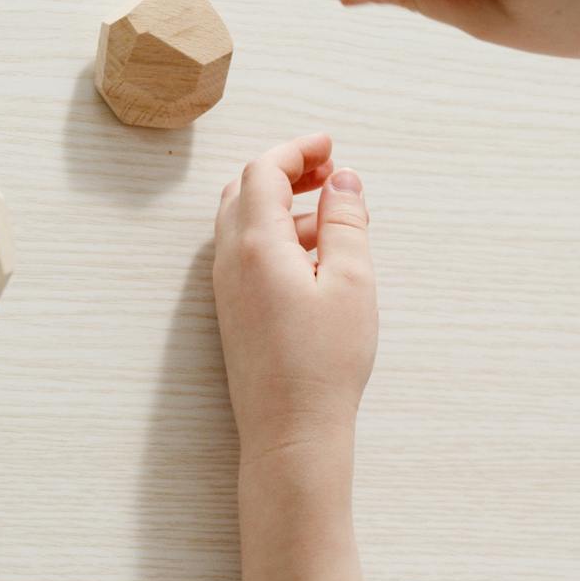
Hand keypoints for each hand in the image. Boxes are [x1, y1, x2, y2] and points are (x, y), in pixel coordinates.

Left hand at [214, 133, 376, 462]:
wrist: (291, 433)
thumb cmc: (325, 362)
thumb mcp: (352, 282)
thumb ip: (345, 222)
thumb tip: (342, 181)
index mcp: (256, 244)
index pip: (264, 172)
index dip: (298, 151)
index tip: (331, 147)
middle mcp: (230, 261)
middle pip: (245, 191)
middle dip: (287, 173)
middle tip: (330, 174)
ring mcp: (227, 289)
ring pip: (244, 223)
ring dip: (284, 206)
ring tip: (336, 218)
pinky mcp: (234, 313)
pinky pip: (247, 255)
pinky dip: (277, 237)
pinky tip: (316, 258)